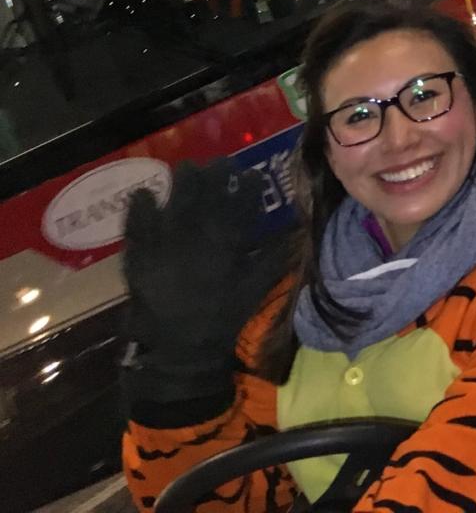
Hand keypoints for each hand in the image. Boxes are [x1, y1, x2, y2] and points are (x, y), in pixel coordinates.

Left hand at [122, 160, 290, 414]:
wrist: (179, 349)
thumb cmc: (223, 317)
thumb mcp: (256, 287)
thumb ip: (276, 257)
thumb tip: (299, 228)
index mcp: (228, 245)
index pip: (243, 204)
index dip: (250, 186)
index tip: (253, 174)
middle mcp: (198, 238)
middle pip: (208, 194)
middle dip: (216, 174)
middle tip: (222, 164)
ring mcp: (165, 245)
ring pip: (175, 202)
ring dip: (183, 182)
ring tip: (188, 168)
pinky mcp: (141, 256)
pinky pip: (138, 225)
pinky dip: (140, 207)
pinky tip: (143, 193)